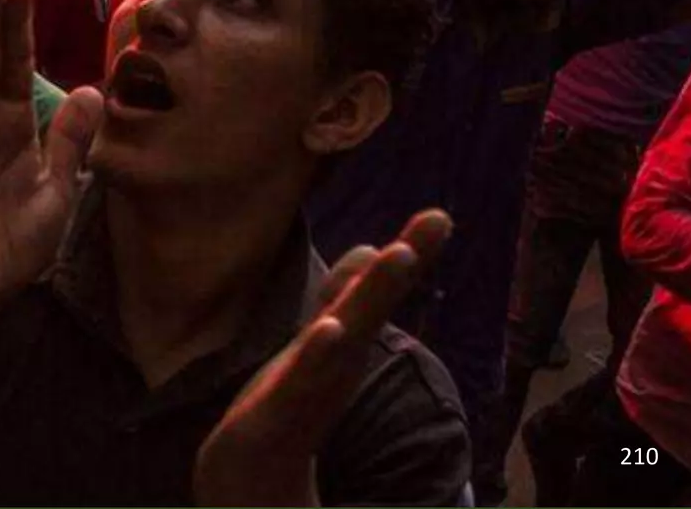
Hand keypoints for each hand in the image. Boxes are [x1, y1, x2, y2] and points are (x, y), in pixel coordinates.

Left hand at [194, 210, 453, 506]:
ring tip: (400, 253)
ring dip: (374, 296)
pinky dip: (319, 354)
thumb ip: (340, 299)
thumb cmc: (290, 406)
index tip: (440, 213)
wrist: (250, 478)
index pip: (377, 291)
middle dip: (400, 264)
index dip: (408, 250)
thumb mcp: (315, 343)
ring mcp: (312, 388)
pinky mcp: (278, 416)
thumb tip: (366, 250)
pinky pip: (301, 381)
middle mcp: (338, 364)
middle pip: (371, 306)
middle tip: (438, 220)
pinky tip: (333, 327)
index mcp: (345, 344)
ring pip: (347, 336)